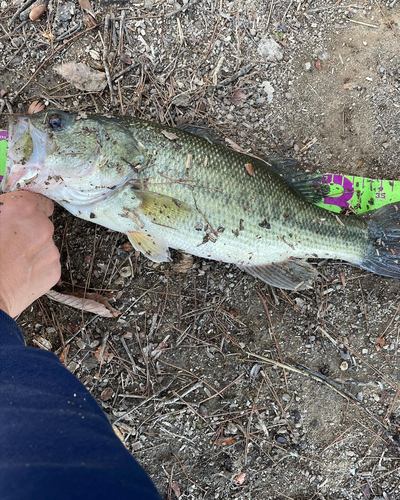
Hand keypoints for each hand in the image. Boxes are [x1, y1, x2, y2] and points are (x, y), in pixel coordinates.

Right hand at [0, 191, 60, 316]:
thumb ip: (0, 210)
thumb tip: (4, 214)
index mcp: (23, 208)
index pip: (38, 199)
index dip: (27, 208)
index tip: (19, 216)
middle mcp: (43, 227)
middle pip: (40, 223)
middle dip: (27, 231)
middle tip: (6, 243)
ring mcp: (50, 251)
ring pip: (43, 245)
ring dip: (31, 250)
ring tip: (9, 262)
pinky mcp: (54, 272)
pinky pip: (46, 265)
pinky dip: (36, 268)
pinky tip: (17, 274)